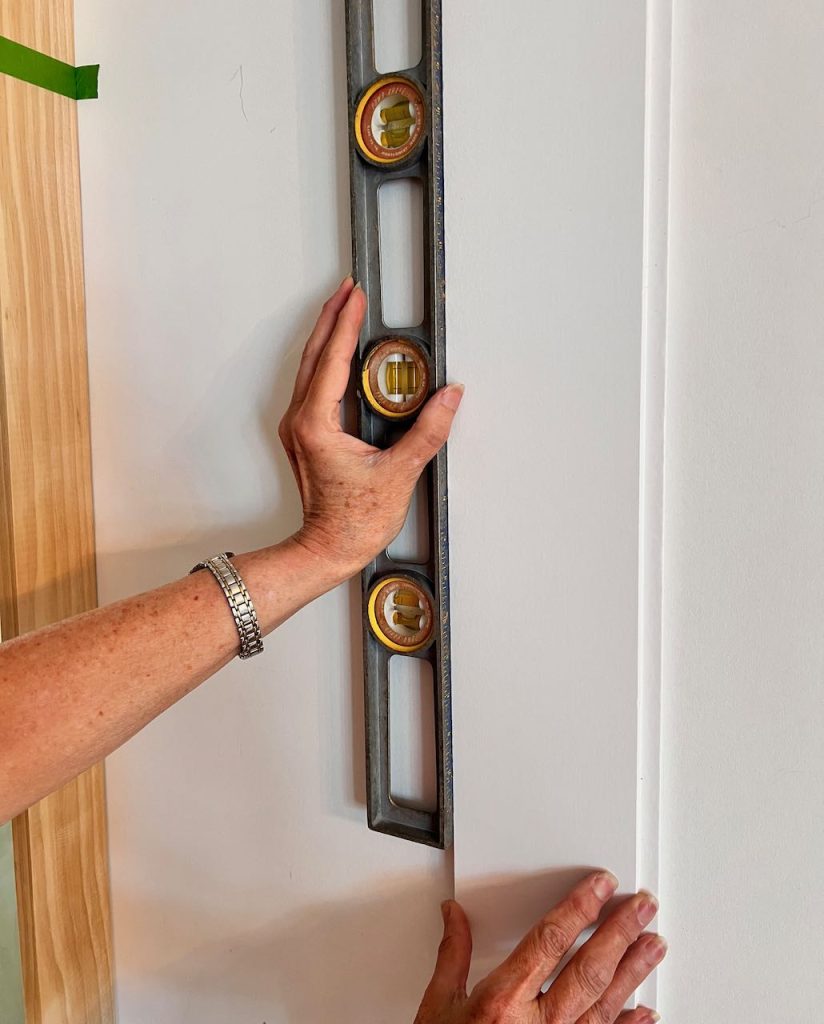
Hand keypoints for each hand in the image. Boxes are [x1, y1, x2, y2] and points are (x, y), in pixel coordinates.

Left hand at [279, 277, 463, 580]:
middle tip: (349, 290)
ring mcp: (300, 429)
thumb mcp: (399, 474)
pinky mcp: (306, 437)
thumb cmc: (353, 522)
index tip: (357, 297)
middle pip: (314, 355)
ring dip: (327, 337)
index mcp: (317, 425)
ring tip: (343, 311)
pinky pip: (312, 385)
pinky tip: (339, 355)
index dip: (346, 324)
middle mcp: (301, 422)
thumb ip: (427, 432)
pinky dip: (326, 361)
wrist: (327, 551)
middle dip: (331, 318)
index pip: (333, 360)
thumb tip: (449, 398)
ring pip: (310, 368)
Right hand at [415, 872, 665, 1023]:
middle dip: (620, 933)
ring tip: (653, 945)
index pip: (550, 941)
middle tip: (642, 906)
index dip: (579, 908)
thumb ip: (453, 957)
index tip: (600, 886)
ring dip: (633, 972)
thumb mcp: (439, 1008)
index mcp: (502, 1001)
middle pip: (588, 970)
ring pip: (605, 1005)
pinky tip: (646, 1011)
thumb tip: (454, 917)